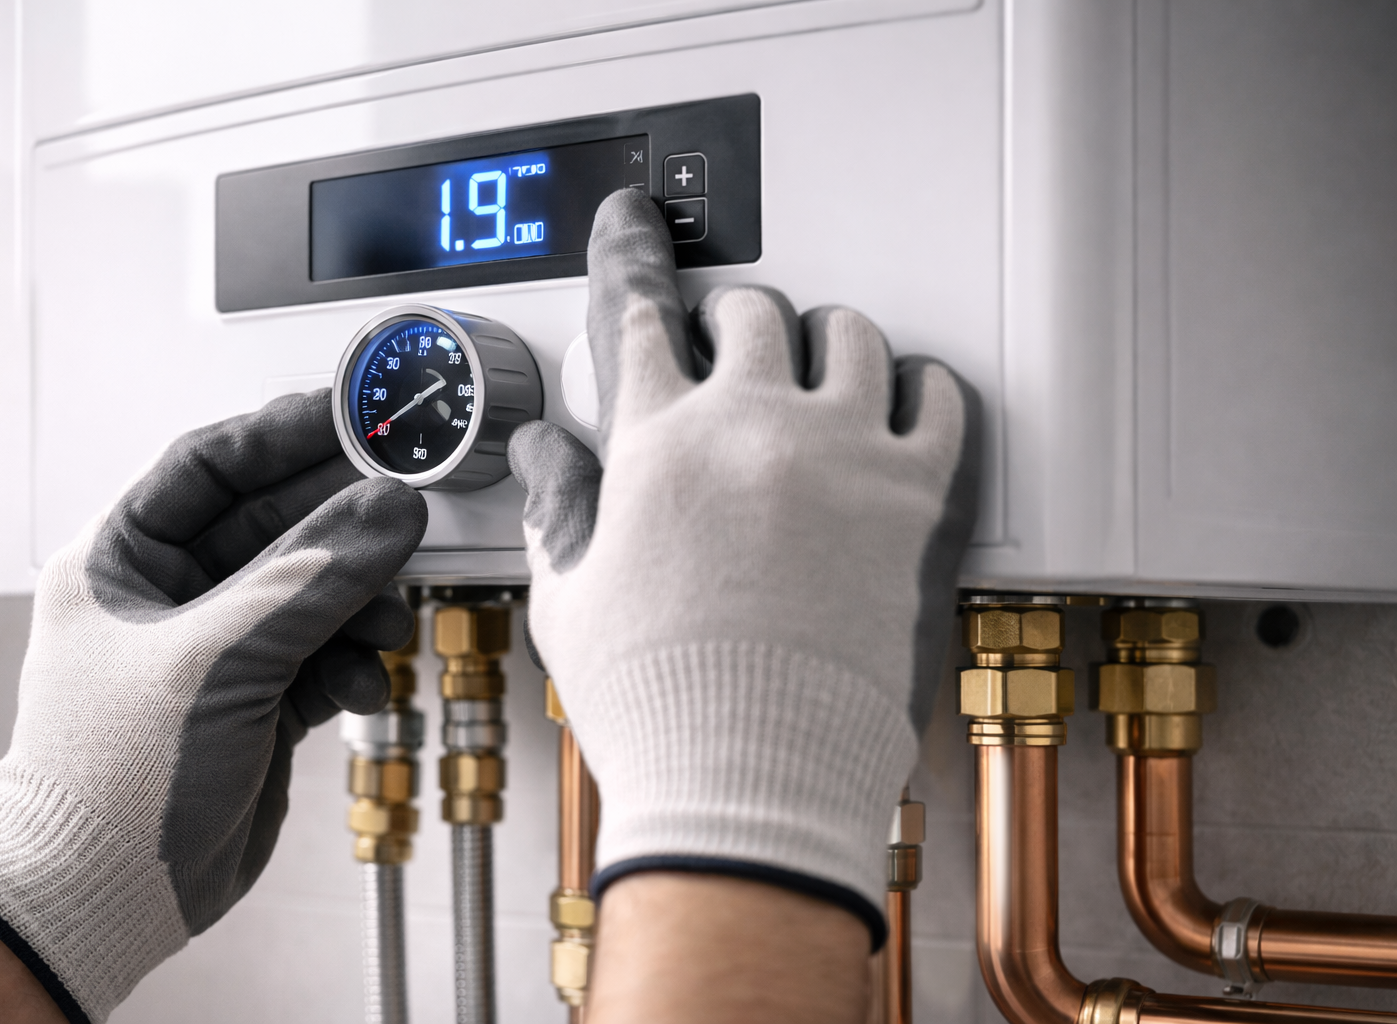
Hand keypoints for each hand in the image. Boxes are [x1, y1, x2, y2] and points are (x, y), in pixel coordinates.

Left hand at [0, 390, 426, 1023]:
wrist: (109, 898)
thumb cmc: (110, 778)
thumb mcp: (217, 657)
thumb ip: (310, 577)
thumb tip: (387, 510)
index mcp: (121, 561)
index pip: (208, 468)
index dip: (280, 436)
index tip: (351, 415)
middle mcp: (170, 597)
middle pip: (274, 527)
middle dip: (339, 527)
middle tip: (402, 509)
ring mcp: (219, 650)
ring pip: (310, 592)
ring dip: (358, 602)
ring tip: (388, 620)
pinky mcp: (259, 700)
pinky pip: (324, 652)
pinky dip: (353, 661)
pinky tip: (362, 680)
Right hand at [508, 189, 979, 944]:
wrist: (750, 778)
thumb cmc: (658, 701)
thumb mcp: (572, 597)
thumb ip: (563, 504)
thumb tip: (545, 451)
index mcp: (656, 443)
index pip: (639, 309)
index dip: (631, 254)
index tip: (635, 225)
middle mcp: (749, 427)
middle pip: (750, 308)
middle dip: (733, 319)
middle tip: (732, 347)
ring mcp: (837, 454)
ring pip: (846, 333)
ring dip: (823, 341)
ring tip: (816, 373)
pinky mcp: (911, 497)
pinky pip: (937, 397)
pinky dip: (918, 387)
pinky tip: (900, 405)